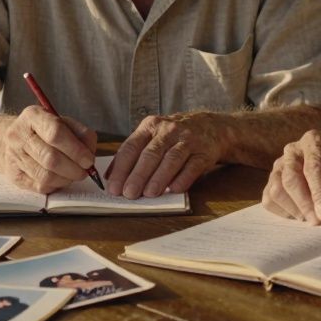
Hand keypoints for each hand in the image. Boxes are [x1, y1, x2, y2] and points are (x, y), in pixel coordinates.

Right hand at [0, 105, 96, 193]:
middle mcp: (18, 136)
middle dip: (74, 168)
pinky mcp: (15, 176)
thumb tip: (90, 152)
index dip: (76, 150)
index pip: (56, 133)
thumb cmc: (42, 131)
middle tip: (86, 170)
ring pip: (46, 176)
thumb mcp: (62, 121)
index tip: (89, 159)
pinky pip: (40, 186)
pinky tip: (61, 178)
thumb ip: (80, 133)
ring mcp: (13, 157)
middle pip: (51, 158)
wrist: (11, 140)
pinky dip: (57, 185)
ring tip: (75, 174)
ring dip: (67, 178)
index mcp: (32, 116)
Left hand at [105, 112, 224, 198]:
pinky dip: (182, 178)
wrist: (210, 127)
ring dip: (159, 178)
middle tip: (129, 193)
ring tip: (149, 194)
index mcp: (151, 126)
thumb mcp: (152, 136)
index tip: (114, 187)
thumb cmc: (174, 136)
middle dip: (138, 175)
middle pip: (151, 154)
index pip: (132, 146)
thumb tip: (109, 177)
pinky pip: (193, 166)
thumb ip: (133, 153)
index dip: (121, 168)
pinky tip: (173, 189)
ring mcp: (188, 140)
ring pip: (171, 159)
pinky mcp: (204, 152)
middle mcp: (169, 130)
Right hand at [262, 130, 320, 224]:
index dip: (318, 192)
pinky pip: (269, 201)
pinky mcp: (271, 182)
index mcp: (315, 142)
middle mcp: (292, 151)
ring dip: (295, 210)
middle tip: (320, 222)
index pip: (313, 167)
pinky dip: (285, 213)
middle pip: (290, 179)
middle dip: (305, 204)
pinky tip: (302, 213)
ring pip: (277, 191)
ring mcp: (278, 166)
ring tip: (314, 217)